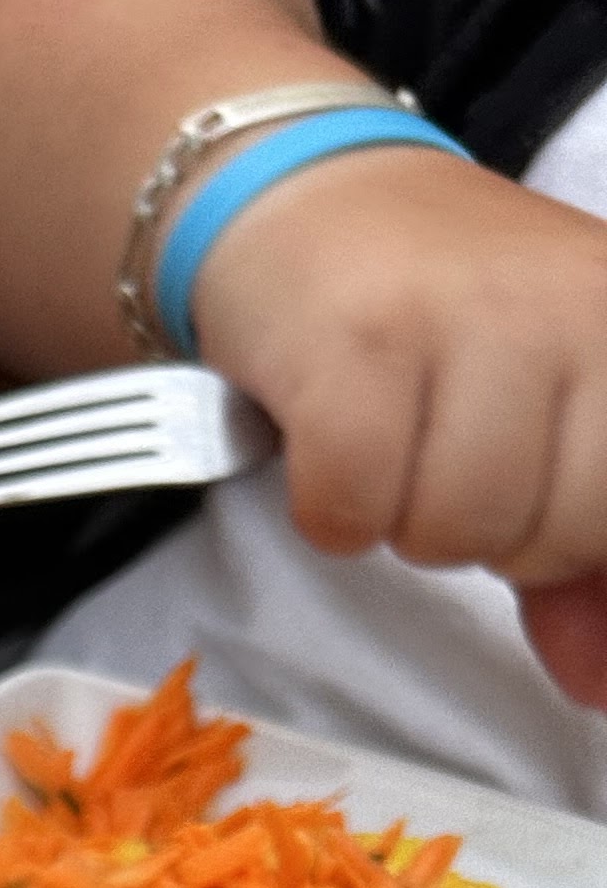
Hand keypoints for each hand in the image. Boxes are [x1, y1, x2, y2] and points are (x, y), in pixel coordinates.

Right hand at [193, 149, 606, 693]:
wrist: (309, 202)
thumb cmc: (440, 324)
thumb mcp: (547, 426)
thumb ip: (585, 566)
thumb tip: (597, 685)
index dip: (582, 554)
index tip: (544, 550)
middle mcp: (583, 308)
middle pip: (565, 531)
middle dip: (503, 538)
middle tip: (456, 466)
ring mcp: (473, 316)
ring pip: (461, 528)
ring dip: (408, 522)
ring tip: (396, 449)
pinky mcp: (360, 341)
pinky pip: (356, 509)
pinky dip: (333, 512)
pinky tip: (332, 451)